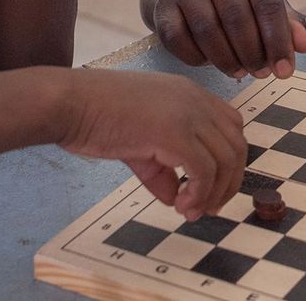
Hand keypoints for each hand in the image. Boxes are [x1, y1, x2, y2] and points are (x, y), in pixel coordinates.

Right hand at [58, 69, 246, 219]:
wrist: (69, 103)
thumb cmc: (94, 117)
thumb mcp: (138, 141)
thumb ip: (162, 168)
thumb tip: (175, 197)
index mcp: (190, 94)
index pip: (232, 127)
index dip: (229, 161)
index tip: (211, 189)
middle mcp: (196, 100)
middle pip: (237, 145)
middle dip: (229, 182)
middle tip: (208, 208)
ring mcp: (187, 114)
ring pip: (225, 160)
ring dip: (213, 193)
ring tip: (190, 211)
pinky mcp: (174, 133)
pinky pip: (204, 171)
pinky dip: (198, 194)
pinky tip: (180, 206)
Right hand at [152, 0, 305, 79]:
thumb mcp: (265, 1)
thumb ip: (288, 22)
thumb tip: (305, 45)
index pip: (268, 2)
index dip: (278, 41)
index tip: (285, 71)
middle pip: (238, 18)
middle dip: (253, 53)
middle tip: (261, 73)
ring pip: (209, 31)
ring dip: (228, 60)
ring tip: (240, 71)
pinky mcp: (162, 6)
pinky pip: (180, 41)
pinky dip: (199, 59)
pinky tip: (211, 62)